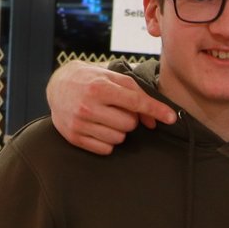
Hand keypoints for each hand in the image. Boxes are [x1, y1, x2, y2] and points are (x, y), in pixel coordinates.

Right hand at [46, 61, 175, 155]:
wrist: (57, 86)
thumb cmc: (91, 80)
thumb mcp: (113, 78)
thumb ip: (137, 95)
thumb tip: (154, 122)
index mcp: (99, 87)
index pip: (135, 102)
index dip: (156, 110)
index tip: (171, 118)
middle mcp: (88, 106)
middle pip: (129, 124)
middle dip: (129, 118)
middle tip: (117, 109)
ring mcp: (79, 124)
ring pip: (119, 138)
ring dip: (119, 130)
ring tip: (107, 117)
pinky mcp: (74, 138)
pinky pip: (106, 149)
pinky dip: (108, 141)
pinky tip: (99, 127)